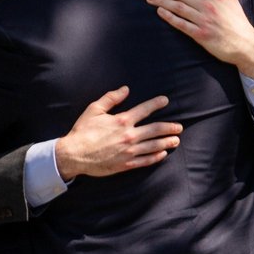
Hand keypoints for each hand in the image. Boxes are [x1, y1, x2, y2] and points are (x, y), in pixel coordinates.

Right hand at [55, 86, 181, 178]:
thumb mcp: (94, 109)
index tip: (165, 100)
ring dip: (167, 142)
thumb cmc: (83, 131)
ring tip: (176, 140)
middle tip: (179, 127)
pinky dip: (156, 157)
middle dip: (169, 127)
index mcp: (122, 120)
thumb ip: (111, 98)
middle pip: (155, 130)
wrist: (74, 155)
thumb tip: (126, 89)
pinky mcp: (126, 164)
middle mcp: (129, 135)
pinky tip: (162, 154)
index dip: (156, 103)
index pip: (144, 109)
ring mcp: (129, 151)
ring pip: (154, 146)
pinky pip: (145, 161)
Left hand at [145, 0, 253, 79]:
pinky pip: (182, 24)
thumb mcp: (232, 0)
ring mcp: (204, 21)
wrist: (245, 45)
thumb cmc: (238, 22)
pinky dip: (169, 17)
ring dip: (161, 1)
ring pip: (178, 8)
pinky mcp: (201, 35)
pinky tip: (159, 12)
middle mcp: (208, 6)